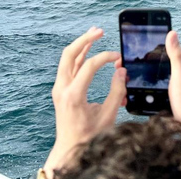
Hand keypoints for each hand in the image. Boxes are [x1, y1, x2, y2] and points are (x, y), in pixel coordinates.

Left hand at [43, 27, 126, 176]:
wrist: (70, 149)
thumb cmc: (90, 136)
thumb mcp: (108, 115)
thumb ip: (117, 92)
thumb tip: (121, 71)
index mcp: (73, 95)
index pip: (88, 66)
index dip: (105, 57)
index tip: (118, 58)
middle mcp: (62, 89)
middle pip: (69, 54)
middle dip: (85, 40)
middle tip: (100, 31)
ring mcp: (59, 89)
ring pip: (67, 58)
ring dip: (80, 45)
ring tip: (94, 33)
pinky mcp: (61, 90)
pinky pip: (68, 67)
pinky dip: (78, 56)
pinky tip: (87, 49)